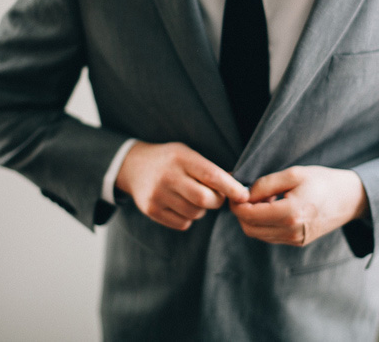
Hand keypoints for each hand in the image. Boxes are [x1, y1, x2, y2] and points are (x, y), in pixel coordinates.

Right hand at [115, 141, 248, 230]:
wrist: (134, 166)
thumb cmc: (171, 160)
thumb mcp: (188, 154)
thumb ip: (209, 169)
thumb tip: (238, 189)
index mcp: (181, 158)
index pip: (211, 175)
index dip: (231, 187)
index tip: (244, 195)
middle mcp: (168, 176)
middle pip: (204, 199)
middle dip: (217, 201)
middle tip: (216, 197)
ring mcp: (158, 194)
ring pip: (195, 213)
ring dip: (201, 210)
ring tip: (192, 197)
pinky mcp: (151, 210)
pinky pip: (183, 223)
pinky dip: (188, 218)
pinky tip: (180, 205)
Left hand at [230, 166, 367, 246]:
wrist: (350, 199)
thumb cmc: (323, 182)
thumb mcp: (294, 174)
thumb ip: (265, 184)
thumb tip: (244, 194)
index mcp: (291, 214)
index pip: (248, 215)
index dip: (236, 203)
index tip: (236, 190)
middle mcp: (291, 232)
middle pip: (249, 228)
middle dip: (241, 212)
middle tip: (247, 193)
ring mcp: (294, 240)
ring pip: (257, 234)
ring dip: (252, 218)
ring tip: (263, 199)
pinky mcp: (297, 242)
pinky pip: (269, 236)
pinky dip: (263, 223)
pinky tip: (272, 207)